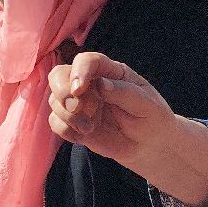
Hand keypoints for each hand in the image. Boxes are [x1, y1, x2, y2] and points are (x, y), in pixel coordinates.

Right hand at [48, 52, 207, 206]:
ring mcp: (80, 103)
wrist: (150, 145)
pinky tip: (83, 136)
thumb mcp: (147, 105)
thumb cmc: (152, 119)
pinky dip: (65, 130)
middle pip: (59, 75)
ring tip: (89, 128)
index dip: (79, 71)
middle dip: (62, 91)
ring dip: (67, 116)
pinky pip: (55, 122)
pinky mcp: (73, 122)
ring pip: (55, 100)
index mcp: (110, 72)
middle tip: (76, 109)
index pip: (88, 61)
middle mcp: (90, 83)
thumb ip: (124, 92)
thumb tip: (100, 84)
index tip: (79, 90)